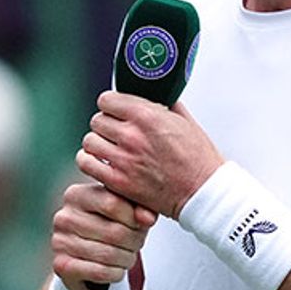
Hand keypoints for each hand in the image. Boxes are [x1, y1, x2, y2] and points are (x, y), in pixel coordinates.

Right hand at [50, 182, 157, 289]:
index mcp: (77, 195)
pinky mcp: (61, 266)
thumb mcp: (129, 210)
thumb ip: (142, 207)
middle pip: (115, 232)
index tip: (140, 224)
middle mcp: (63, 217)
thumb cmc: (113, 226)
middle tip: (136, 243)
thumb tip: (148, 219)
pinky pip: (100, 272)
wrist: (89, 256)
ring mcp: (59, 242)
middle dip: (135, 242)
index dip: (135, 219)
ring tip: (127, 255)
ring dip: (127, 259)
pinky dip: (116, 273)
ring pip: (109, 255)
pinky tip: (116, 269)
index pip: (114, 204)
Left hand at [78, 93, 223, 217]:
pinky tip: (104, 162)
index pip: (108, 100)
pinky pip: (87, 163)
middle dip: (107, 125)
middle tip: (118, 133)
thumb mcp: (187, 124)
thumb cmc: (199, 160)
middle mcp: (132, 136)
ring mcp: (123, 159)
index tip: (117, 111)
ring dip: (99, 143)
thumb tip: (154, 98)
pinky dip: (92, 161)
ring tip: (111, 148)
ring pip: (90, 141)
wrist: (203, 192)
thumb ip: (166, 107)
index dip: (113, 105)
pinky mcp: (118, 180)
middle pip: (98, 120)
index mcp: (148, 117)